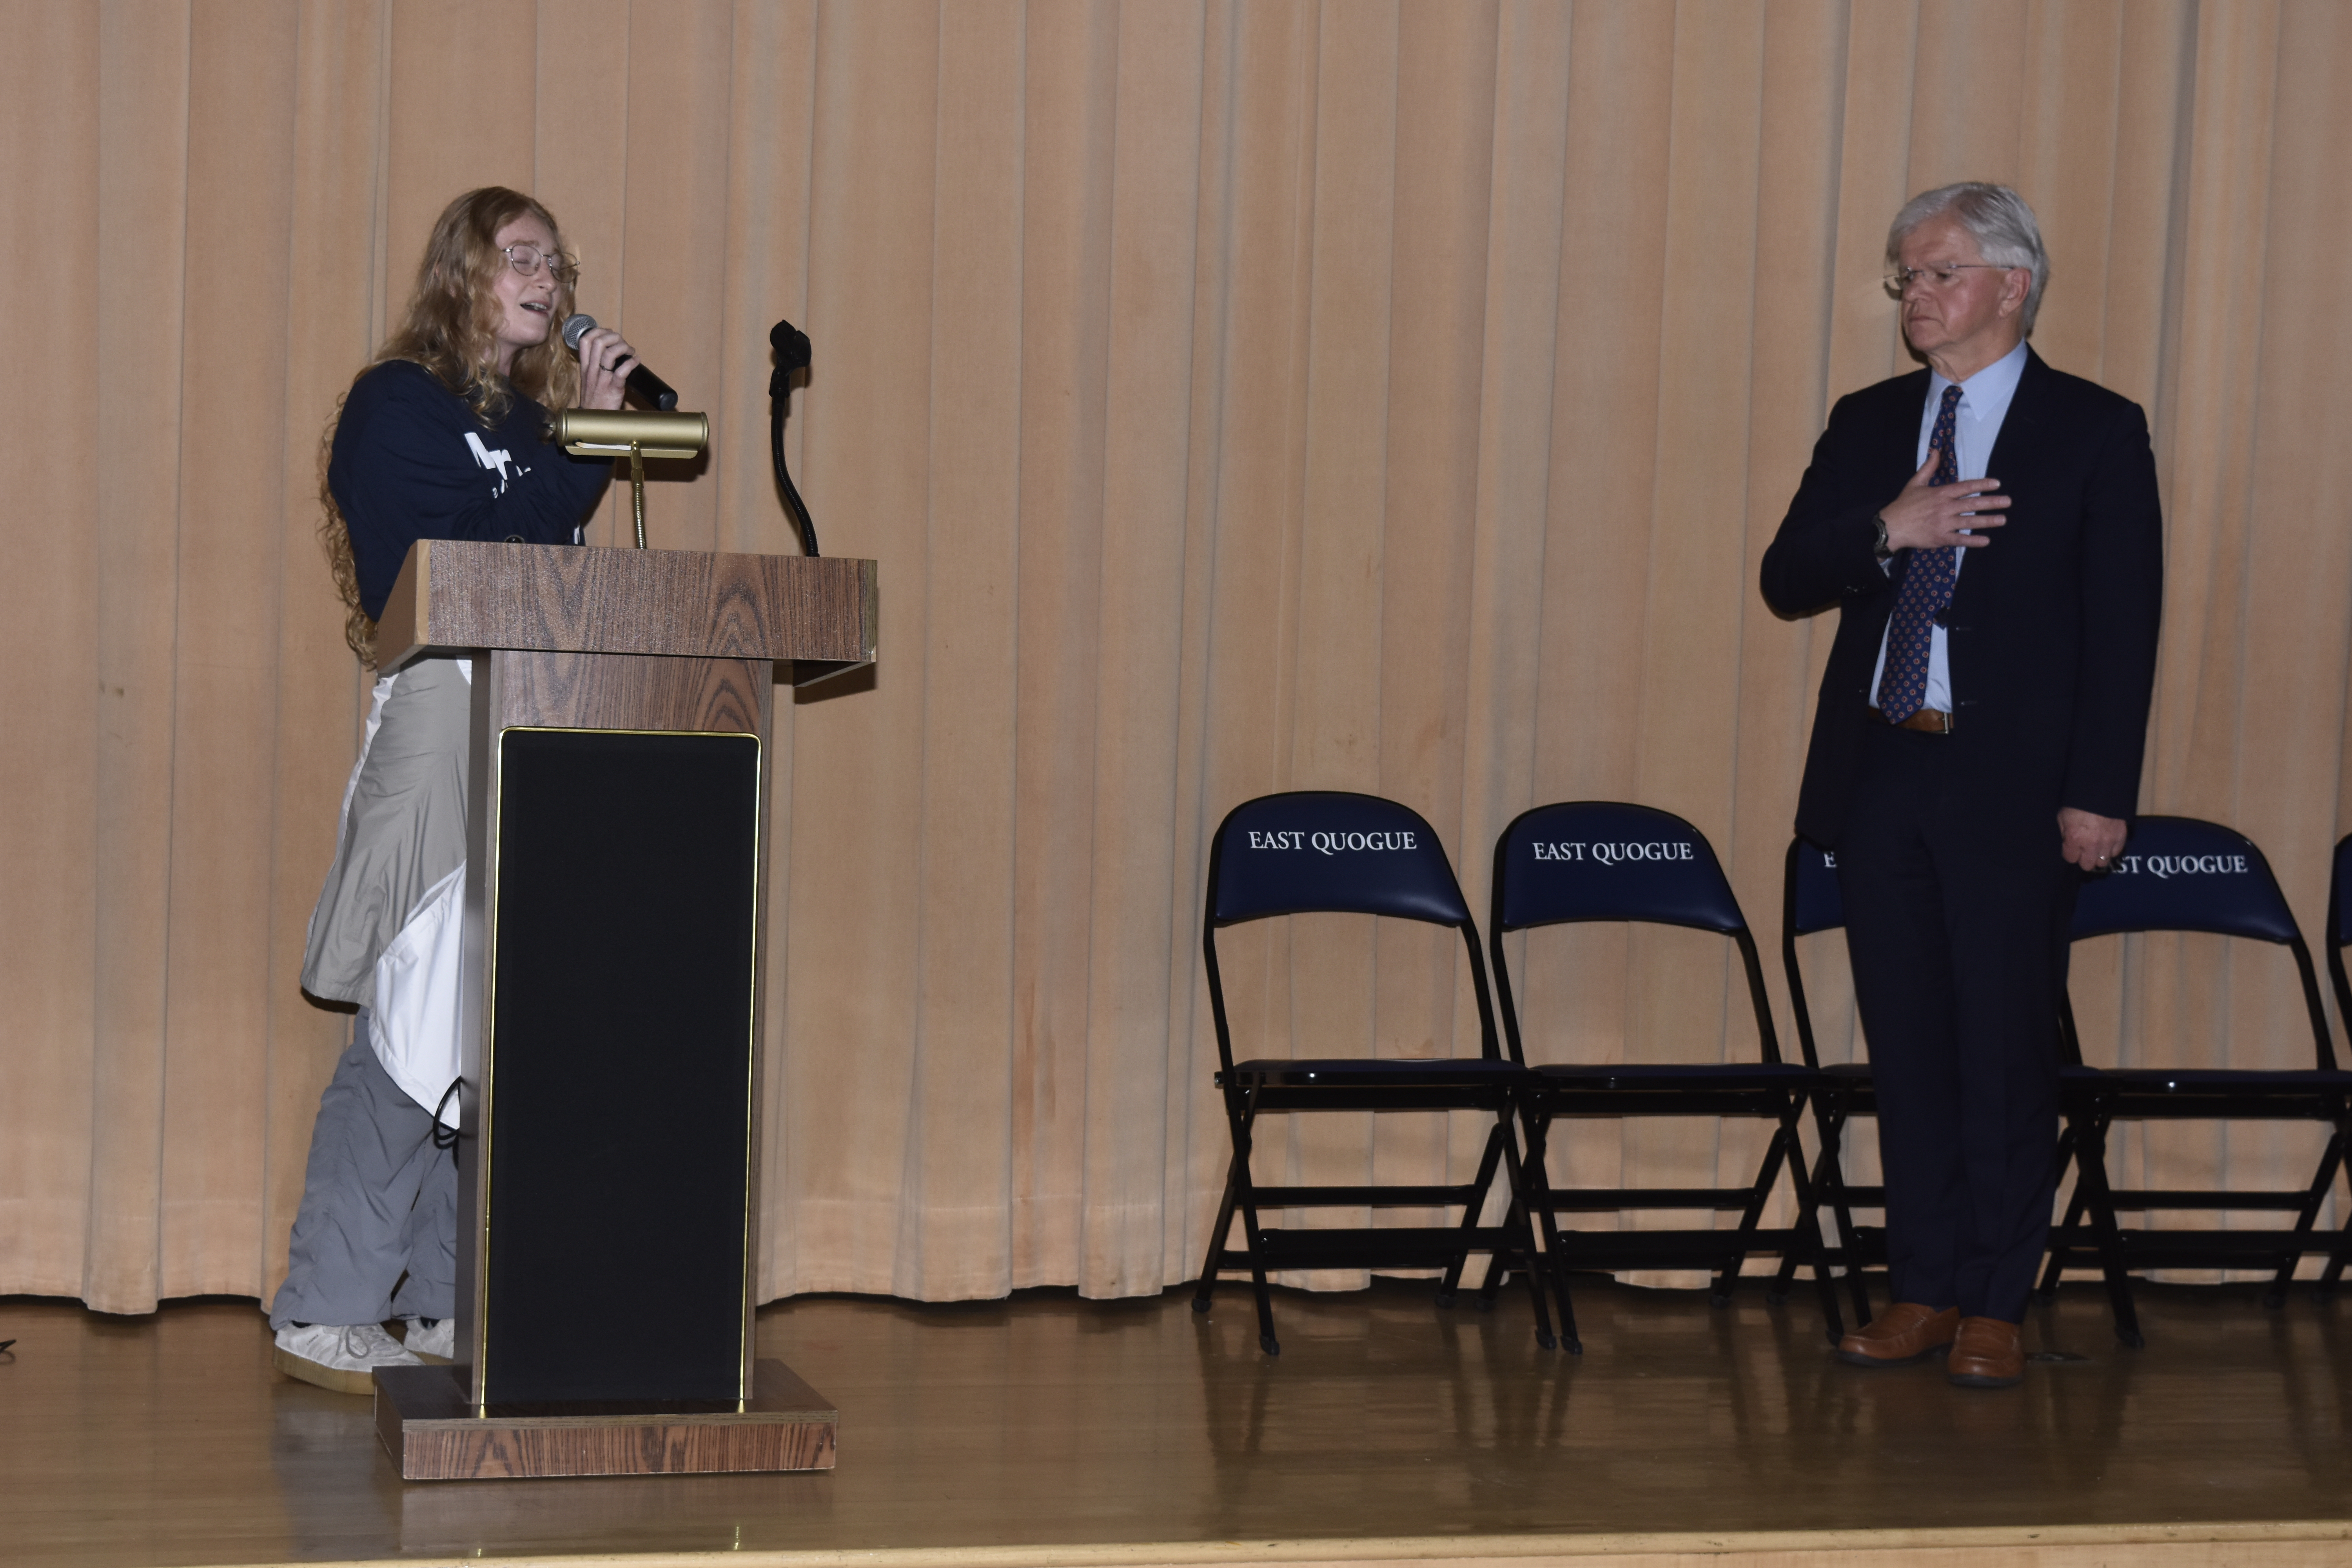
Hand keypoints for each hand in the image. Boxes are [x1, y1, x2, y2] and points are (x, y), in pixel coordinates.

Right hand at [575, 325, 638, 411]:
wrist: (593, 419)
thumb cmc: (594, 399)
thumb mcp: (589, 379)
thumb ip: (595, 364)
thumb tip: (610, 350)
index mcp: (585, 366)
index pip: (585, 340)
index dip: (598, 331)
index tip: (609, 333)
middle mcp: (592, 370)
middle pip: (598, 342)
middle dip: (614, 337)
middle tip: (623, 343)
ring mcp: (602, 379)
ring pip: (609, 353)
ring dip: (623, 347)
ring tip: (630, 351)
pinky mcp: (613, 388)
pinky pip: (622, 371)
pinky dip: (632, 363)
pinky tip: (636, 361)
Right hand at [1878, 447, 2008, 552]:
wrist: (1891, 526)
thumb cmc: (1903, 505)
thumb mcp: (1914, 483)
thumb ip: (1928, 467)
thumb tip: (1935, 451)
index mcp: (1941, 493)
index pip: (1966, 487)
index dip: (1982, 484)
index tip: (1997, 484)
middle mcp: (1945, 507)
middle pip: (1972, 504)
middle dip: (1992, 502)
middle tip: (2007, 502)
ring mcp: (1944, 524)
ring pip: (1969, 521)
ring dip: (1987, 521)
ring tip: (2002, 520)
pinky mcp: (1940, 538)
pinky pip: (1960, 540)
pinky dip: (1973, 541)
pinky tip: (1985, 540)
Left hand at [2060, 807, 2126, 871]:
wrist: (2100, 791)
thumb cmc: (2078, 803)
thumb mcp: (2063, 816)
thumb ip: (2065, 833)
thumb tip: (2068, 843)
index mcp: (2074, 839)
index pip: (2070, 858)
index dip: (2070, 853)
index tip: (2071, 847)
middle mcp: (2091, 844)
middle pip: (2087, 865)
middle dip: (2084, 859)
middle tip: (2083, 850)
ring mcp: (2108, 841)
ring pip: (2103, 862)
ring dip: (2098, 856)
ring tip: (2096, 847)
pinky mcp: (2120, 836)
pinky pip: (2116, 852)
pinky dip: (2111, 849)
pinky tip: (2106, 843)